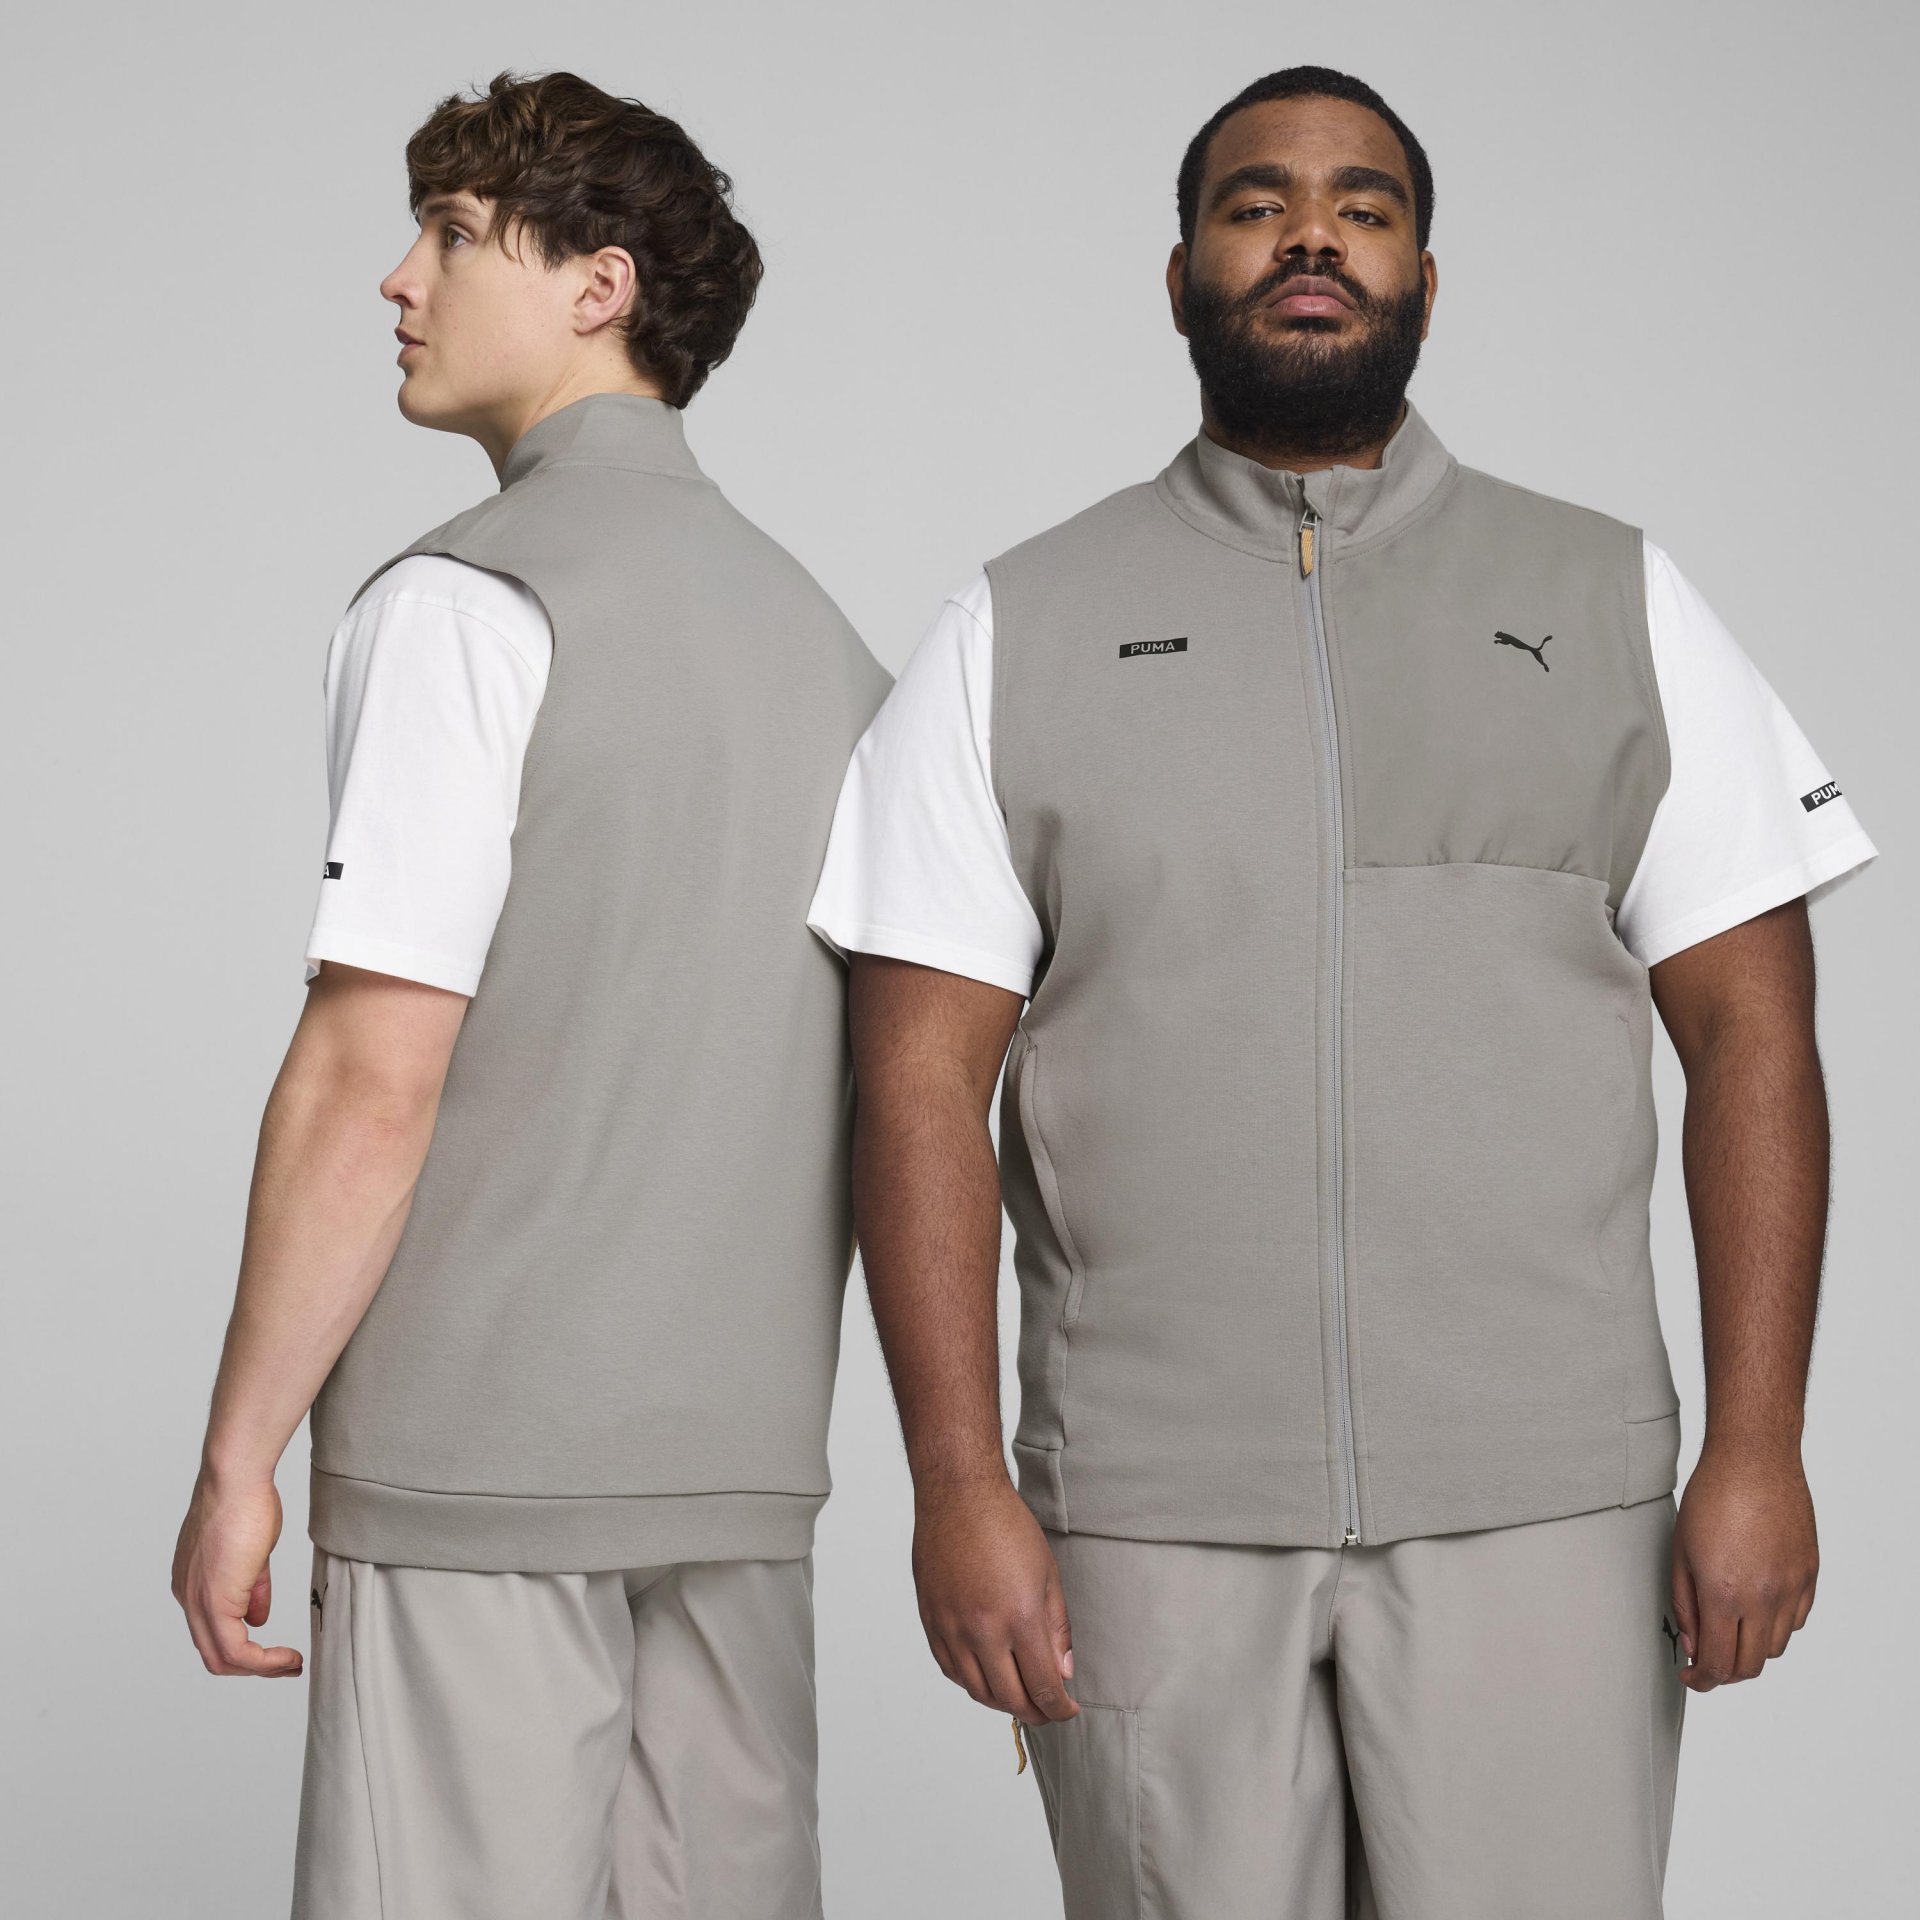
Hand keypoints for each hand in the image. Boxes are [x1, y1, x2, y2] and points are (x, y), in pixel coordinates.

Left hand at [171, 1470, 303, 1676]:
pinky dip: (262, 1661)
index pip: (212, 1631)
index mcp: (192, 1584)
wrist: (235, 1480)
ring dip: (259, 1669)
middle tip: (285, 1667)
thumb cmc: (244, 1502)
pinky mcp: (214, 1602)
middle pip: (213, 1654)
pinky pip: (235, 1649)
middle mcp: (187, 1598)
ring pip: (221, 1659)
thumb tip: (258, 1618)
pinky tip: (285, 1657)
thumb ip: (252, 1588)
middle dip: (252, 1668)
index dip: (245, 1647)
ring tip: (290, 1666)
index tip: (275, 1650)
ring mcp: (196, 1602)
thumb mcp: (251, 1553)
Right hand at [913, 1477, 1077, 1725]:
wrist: (959, 1496)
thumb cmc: (1007, 1526)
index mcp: (1020, 1618)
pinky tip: (985, 1675)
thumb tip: (1062, 1672)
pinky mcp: (931, 1621)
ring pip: (976, 1690)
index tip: (1068, 1710)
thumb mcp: (1048, 1574)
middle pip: (1009, 1698)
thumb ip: (1057, 1629)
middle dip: (1034, 1712)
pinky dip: (971, 1682)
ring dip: (1001, 1701)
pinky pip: (950, 1670)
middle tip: (1047, 1709)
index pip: (1043, 1687)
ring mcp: (952, 1628)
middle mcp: (983, 1630)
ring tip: (1018, 1695)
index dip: (1059, 1709)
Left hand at [1671, 1440, 1817, 1691]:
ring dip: (1750, 1648)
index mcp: (1723, 1593)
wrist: (1754, 1461)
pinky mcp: (1809, 1576)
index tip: (1693, 1677)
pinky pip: (1796, 1621)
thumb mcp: (1680, 1551)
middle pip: (1749, 1665)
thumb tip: (1692, 1641)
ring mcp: (1791, 1589)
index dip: (1702, 1679)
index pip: (1717, 1662)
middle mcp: (1762, 1598)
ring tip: (1729, 1630)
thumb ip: (1684, 1603)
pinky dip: (1775, 1626)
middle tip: (1707, 1661)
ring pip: (1775, 1647)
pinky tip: (1756, 1609)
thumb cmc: (1713, 1495)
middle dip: (1725, 1673)